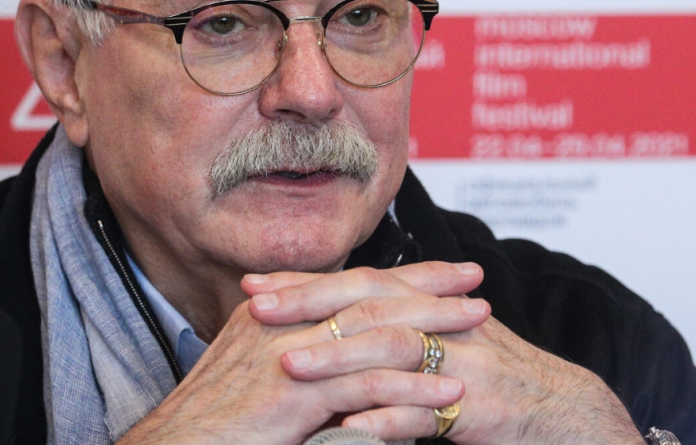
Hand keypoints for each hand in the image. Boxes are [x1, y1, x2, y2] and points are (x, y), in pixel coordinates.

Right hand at [117, 262, 485, 444]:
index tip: (445, 270)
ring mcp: (290, 353)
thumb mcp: (256, 377)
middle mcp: (283, 320)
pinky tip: (450, 394)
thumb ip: (298, 357)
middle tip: (476, 280)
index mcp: (275, 310)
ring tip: (480, 326)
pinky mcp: (297, 393)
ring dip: (434, 328)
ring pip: (378, 330)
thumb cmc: (215, 425)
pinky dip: (414, 389)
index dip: (401, 273)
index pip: (350, 281)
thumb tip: (343, 356)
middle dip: (429, 286)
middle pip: (370, 292)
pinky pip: (369, 386)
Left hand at [247, 263, 641, 444]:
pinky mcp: (481, 404)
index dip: (305, 282)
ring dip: (337, 359)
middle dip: (308, 303)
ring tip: (287, 368)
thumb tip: (329, 334)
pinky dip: (385, 421)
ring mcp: (463, 361)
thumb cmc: (496, 384)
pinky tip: (346, 430)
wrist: (565, 412)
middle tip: (255, 308)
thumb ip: (393, 337)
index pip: (357, 283)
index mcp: (428, 306)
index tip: (254, 285)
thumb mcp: (443, 347)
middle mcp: (444, 322)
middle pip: (367, 303)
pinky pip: (426, 412)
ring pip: (392, 349)